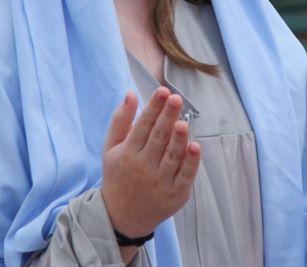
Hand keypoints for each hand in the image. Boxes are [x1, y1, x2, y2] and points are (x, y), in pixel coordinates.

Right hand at [101, 88, 200, 239]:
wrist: (123, 215)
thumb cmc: (119, 175)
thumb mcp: (111, 148)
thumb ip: (121, 120)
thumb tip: (131, 94)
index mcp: (128, 153)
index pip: (142, 126)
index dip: (152, 108)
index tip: (162, 92)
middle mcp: (143, 167)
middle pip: (158, 138)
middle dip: (167, 117)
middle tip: (176, 99)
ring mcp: (160, 182)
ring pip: (171, 156)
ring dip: (178, 139)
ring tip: (183, 122)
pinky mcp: (176, 194)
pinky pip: (185, 176)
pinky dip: (190, 162)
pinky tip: (196, 147)